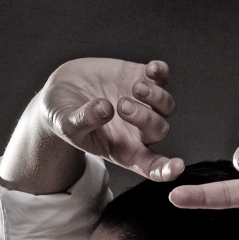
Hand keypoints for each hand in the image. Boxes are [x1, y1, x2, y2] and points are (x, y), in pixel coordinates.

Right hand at [40, 57, 183, 180]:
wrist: (61, 92)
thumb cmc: (64, 118)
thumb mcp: (67, 126)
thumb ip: (84, 121)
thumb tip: (105, 109)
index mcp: (125, 151)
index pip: (152, 167)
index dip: (167, 169)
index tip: (177, 167)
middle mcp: (138, 130)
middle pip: (160, 129)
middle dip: (145, 117)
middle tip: (122, 105)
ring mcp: (142, 104)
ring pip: (167, 105)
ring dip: (156, 96)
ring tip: (134, 88)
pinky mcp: (139, 77)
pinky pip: (161, 76)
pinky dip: (161, 72)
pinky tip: (151, 69)